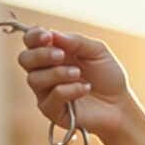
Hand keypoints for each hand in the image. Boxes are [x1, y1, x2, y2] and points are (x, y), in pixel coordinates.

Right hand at [17, 27, 131, 139]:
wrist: (120, 105)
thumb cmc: (108, 76)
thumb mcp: (97, 52)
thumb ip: (76, 42)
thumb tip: (51, 33)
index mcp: (53, 53)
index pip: (31, 41)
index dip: (34, 37)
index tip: (48, 36)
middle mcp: (45, 71)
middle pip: (24, 59)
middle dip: (41, 55)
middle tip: (62, 56)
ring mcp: (46, 92)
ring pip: (34, 79)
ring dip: (58, 73)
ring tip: (78, 74)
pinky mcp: (52, 111)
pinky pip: (50, 99)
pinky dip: (69, 90)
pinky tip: (85, 89)